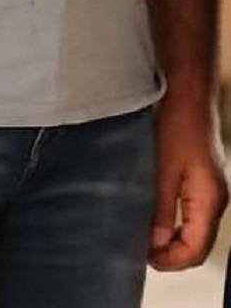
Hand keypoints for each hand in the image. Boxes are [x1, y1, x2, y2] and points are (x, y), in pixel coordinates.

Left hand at [149, 94, 228, 270]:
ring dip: (169, 235)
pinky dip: (172, 219)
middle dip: (168, 252)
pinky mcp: (201, 176)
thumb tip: (153, 244)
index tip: (141, 258)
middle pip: (196, 244)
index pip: (194, 251)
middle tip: (136, 247)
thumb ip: (159, 209)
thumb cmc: (176, 124)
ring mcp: (209, 187)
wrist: (188, 90)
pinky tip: (149, 211)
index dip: (168, 262)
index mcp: (209, 201)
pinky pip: (190, 210)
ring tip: (139, 231)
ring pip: (193, 228)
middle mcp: (215, 199)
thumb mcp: (161, 168)